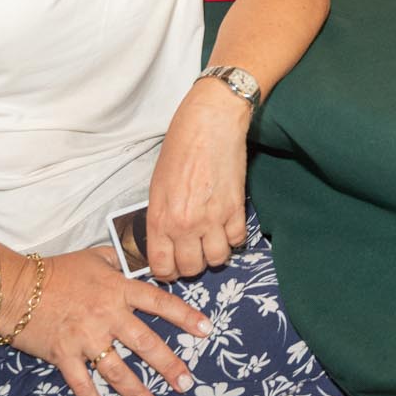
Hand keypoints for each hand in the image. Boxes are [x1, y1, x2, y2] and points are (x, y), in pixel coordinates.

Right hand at [10, 246, 210, 395]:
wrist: (15, 288)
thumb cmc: (56, 270)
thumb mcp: (94, 257)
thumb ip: (120, 261)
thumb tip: (140, 260)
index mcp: (118, 289)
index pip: (160, 302)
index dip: (185, 316)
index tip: (206, 330)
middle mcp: (107, 316)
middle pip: (146, 343)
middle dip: (169, 365)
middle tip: (187, 383)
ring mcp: (86, 338)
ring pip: (118, 370)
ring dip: (138, 392)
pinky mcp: (64, 356)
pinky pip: (83, 385)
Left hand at [144, 81, 250, 282]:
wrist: (209, 124)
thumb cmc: (180, 147)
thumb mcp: (157, 185)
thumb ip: (160, 217)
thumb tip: (166, 240)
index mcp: (160, 218)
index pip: (161, 265)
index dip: (167, 271)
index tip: (171, 267)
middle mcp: (185, 225)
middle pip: (190, 268)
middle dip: (191, 264)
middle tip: (193, 252)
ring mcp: (212, 219)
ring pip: (217, 259)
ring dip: (214, 254)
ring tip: (212, 240)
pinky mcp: (236, 209)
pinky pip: (237, 240)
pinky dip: (234, 237)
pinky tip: (228, 226)